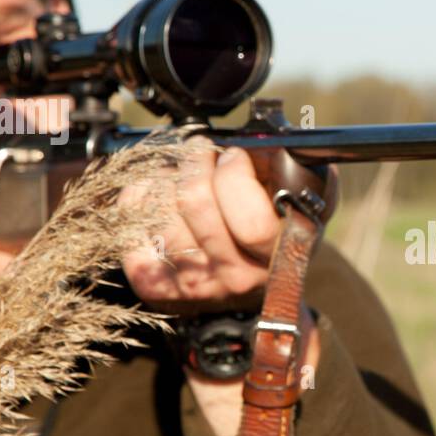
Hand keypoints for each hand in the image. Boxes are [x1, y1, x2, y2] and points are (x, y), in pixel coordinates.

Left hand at [120, 137, 323, 435]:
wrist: (250, 289)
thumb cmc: (274, 231)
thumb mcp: (303, 205)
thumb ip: (300, 175)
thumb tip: (283, 145)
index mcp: (281, 256)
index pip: (251, 223)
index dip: (235, 177)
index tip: (233, 157)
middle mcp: (239, 278)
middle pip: (197, 204)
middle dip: (195, 162)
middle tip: (200, 152)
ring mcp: (198, 287)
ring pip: (163, 212)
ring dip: (167, 180)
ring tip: (182, 175)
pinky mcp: (160, 290)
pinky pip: (133, 233)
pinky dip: (137, 204)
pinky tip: (155, 197)